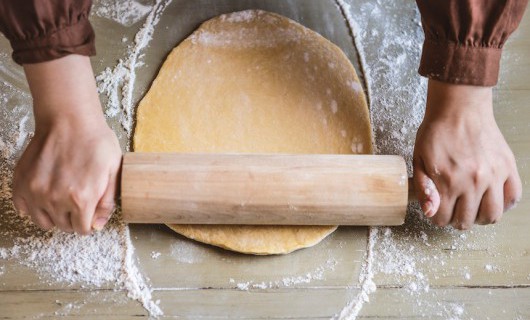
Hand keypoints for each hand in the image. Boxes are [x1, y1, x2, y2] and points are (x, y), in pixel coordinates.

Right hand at [12, 55, 121, 233]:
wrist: (69, 119)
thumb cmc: (95, 141)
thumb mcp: (113, 171)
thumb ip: (107, 202)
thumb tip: (97, 225)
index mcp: (81, 199)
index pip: (82, 229)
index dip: (88, 222)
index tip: (89, 213)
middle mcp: (55, 199)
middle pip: (63, 226)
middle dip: (73, 219)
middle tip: (78, 203)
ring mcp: (35, 191)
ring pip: (43, 221)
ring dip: (53, 215)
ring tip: (62, 199)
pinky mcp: (21, 182)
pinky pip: (23, 207)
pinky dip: (33, 205)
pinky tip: (45, 194)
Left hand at [413, 80, 521, 229]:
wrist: (459, 108)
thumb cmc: (436, 132)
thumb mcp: (419, 159)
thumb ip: (423, 188)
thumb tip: (430, 212)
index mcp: (448, 181)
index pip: (442, 218)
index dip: (436, 217)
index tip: (437, 208)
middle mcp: (473, 182)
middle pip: (467, 221)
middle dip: (456, 220)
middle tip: (453, 209)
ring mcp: (494, 175)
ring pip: (493, 215)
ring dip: (480, 218)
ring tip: (473, 208)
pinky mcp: (507, 167)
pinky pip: (513, 197)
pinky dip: (504, 204)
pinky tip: (491, 198)